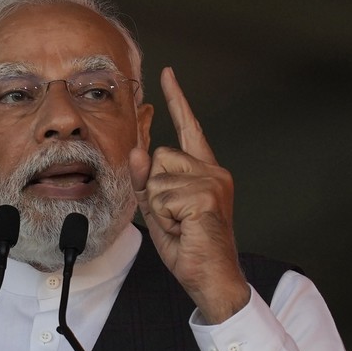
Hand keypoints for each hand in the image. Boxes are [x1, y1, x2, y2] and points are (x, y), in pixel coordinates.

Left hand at [129, 67, 249, 323]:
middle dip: (154, 190)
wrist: (211, 277)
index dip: (177, 100)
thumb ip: (147, 181)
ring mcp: (212, 181)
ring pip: (157, 178)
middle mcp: (212, 170)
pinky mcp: (205, 195)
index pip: (189, 127)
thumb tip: (138, 151)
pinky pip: (161, 196)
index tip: (167, 74)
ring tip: (181, 225)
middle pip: (159, 157)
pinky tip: (184, 229)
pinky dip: (165, 218)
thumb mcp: (159, 210)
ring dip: (159, 207)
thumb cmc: (189, 245)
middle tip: (175, 218)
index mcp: (204, 170)